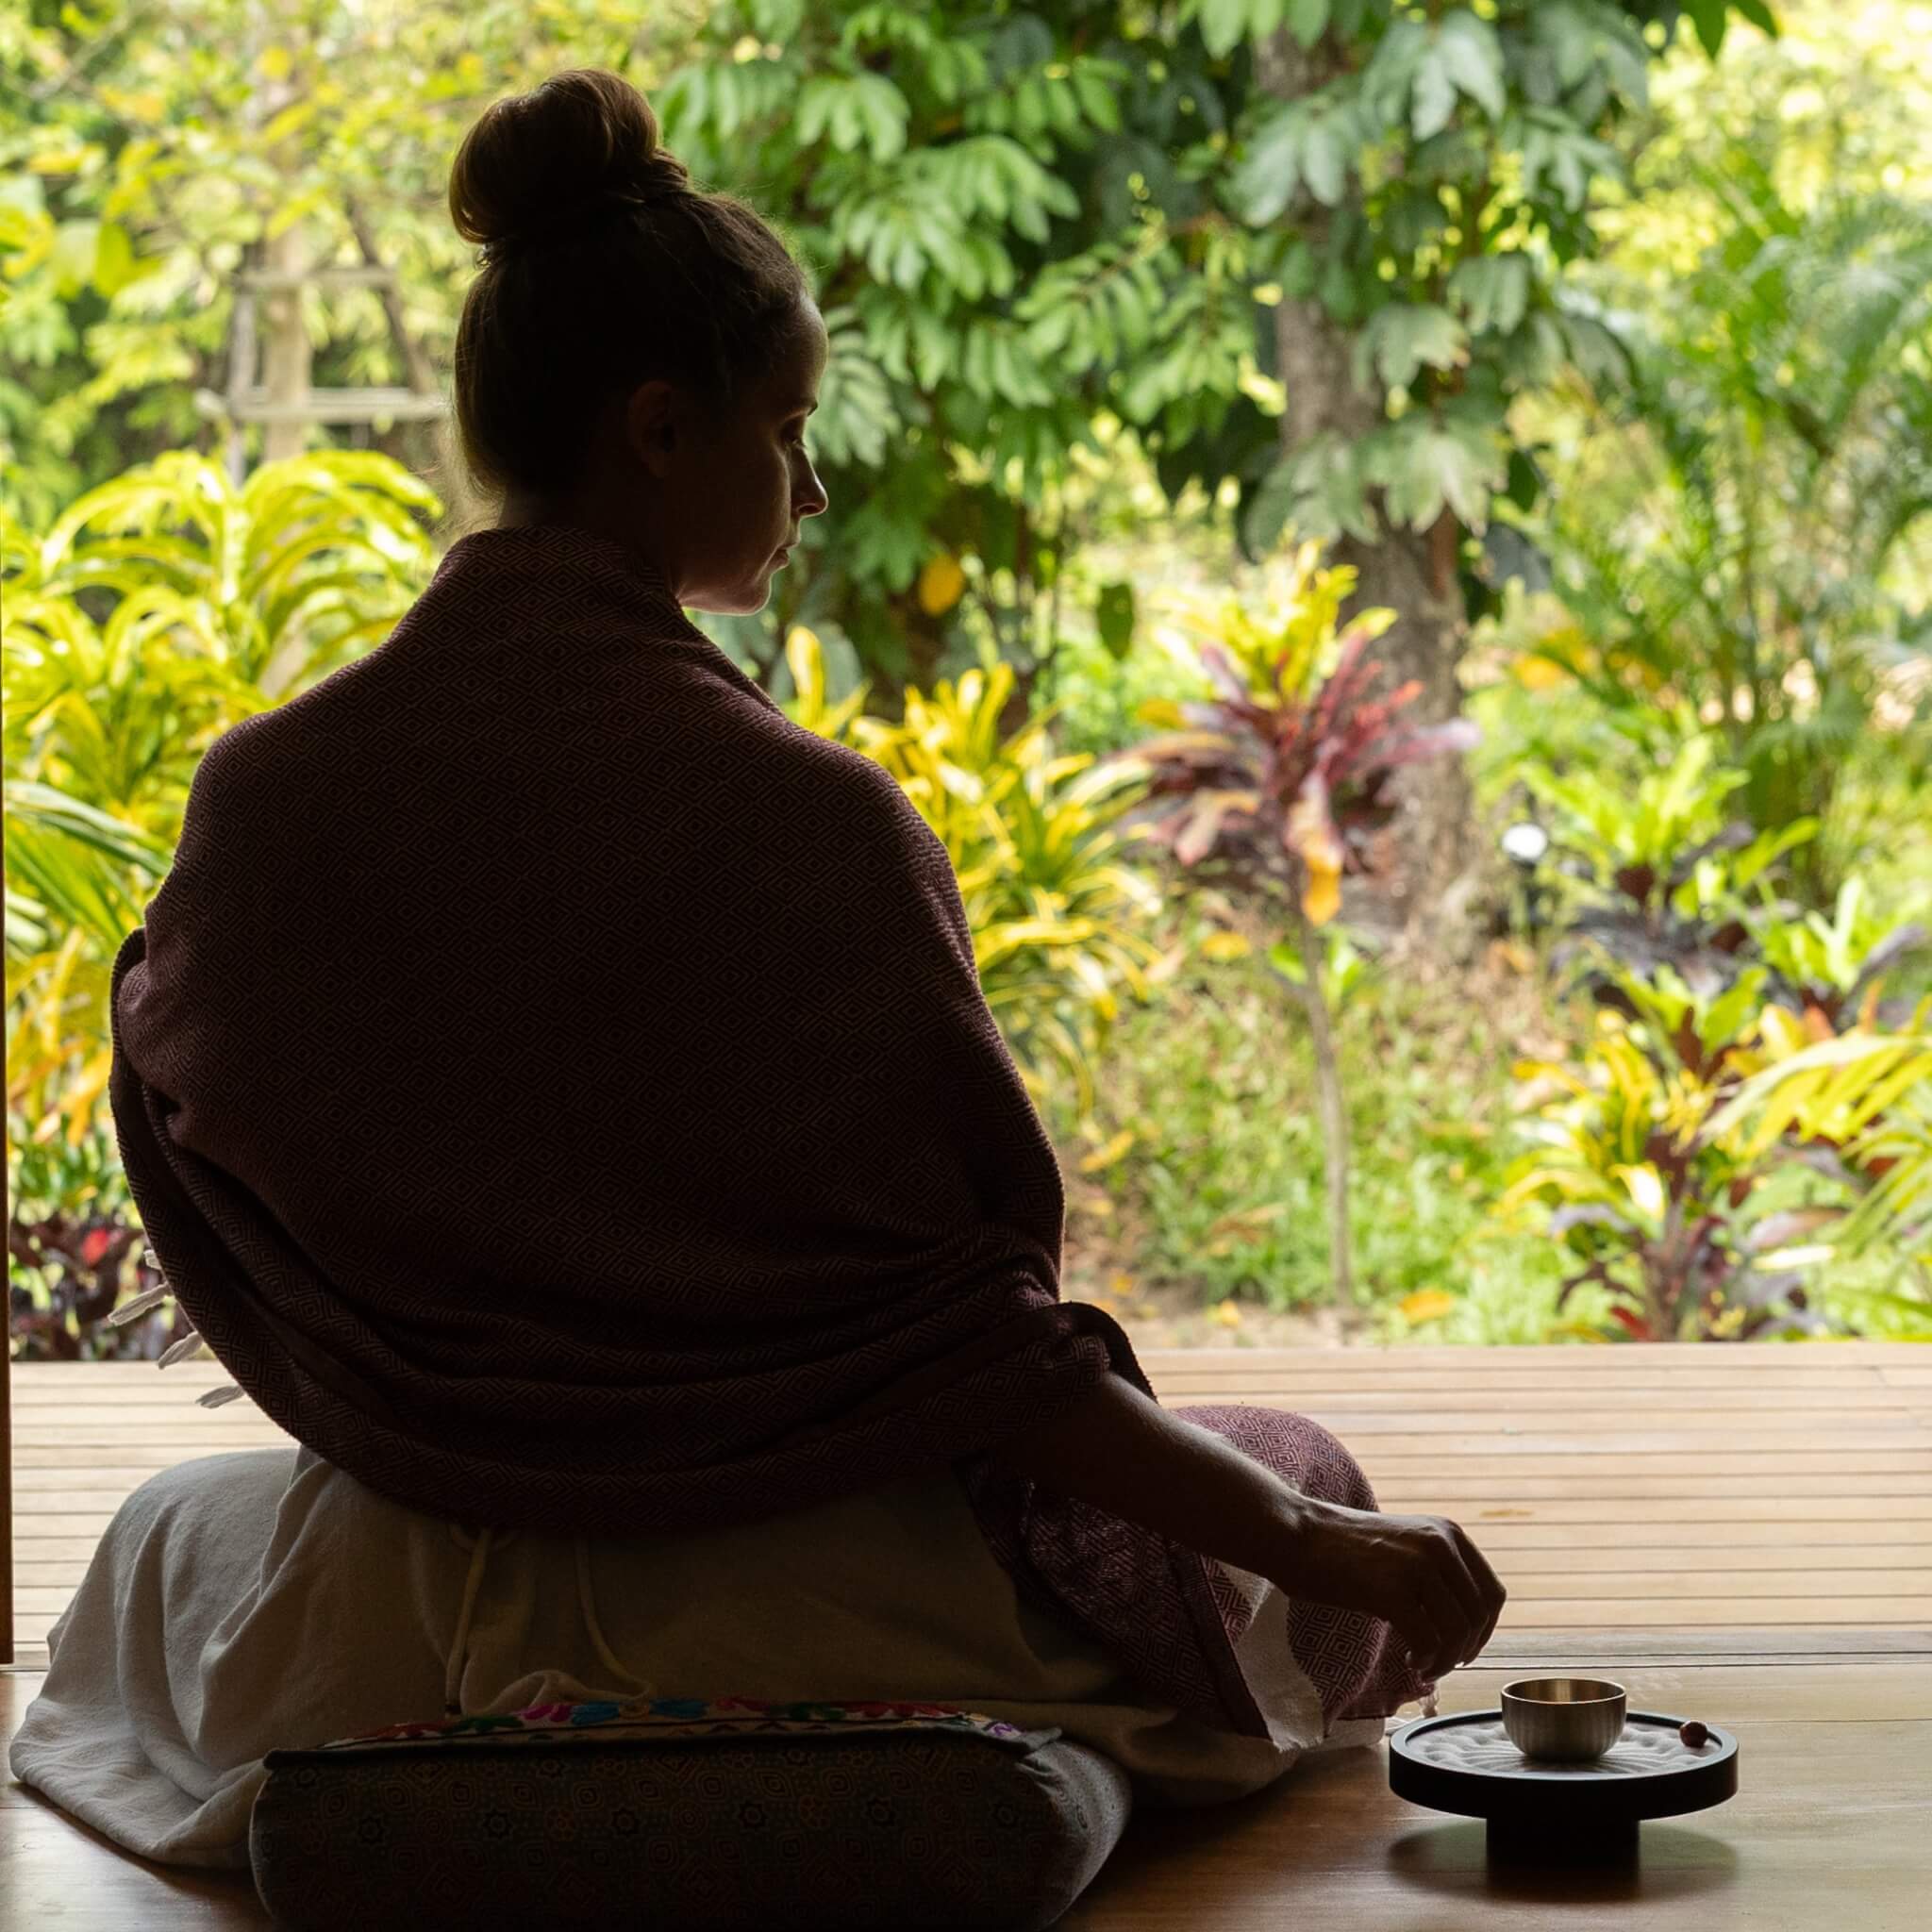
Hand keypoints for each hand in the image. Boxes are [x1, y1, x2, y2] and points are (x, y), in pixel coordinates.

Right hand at [1277, 1498, 1506, 1681]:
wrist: (1298, 1535)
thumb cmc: (1343, 1548)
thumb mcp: (1405, 1545)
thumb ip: (1436, 1569)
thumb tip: (1465, 1622)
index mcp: (1448, 1532)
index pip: (1493, 1593)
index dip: (1485, 1630)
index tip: (1466, 1649)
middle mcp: (1439, 1544)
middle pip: (1479, 1616)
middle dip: (1466, 1650)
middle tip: (1440, 1663)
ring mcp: (1416, 1565)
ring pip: (1457, 1633)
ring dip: (1444, 1660)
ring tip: (1422, 1665)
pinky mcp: (1391, 1590)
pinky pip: (1428, 1641)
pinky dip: (1425, 1660)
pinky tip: (1408, 1660)